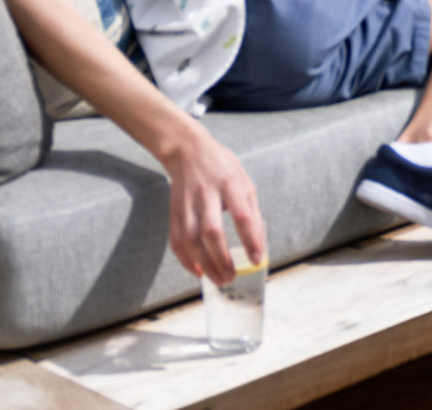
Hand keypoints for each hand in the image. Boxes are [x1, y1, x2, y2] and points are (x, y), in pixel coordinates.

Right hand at [159, 123, 264, 284]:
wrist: (187, 151)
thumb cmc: (222, 168)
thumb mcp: (244, 182)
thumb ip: (252, 211)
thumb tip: (258, 243)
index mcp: (230, 183)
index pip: (242, 215)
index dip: (251, 239)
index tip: (256, 259)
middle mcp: (206, 193)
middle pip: (212, 231)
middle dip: (222, 259)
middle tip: (232, 277)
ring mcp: (187, 203)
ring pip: (191, 240)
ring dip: (204, 264)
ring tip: (218, 279)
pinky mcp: (173, 212)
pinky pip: (176, 241)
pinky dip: (186, 260)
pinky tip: (198, 272)